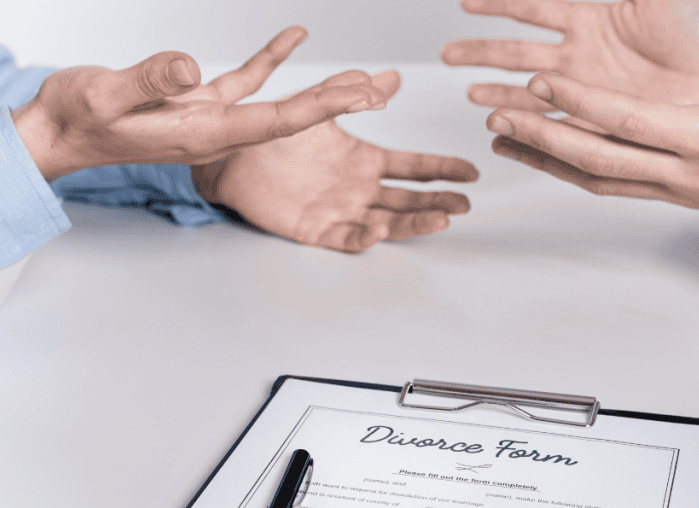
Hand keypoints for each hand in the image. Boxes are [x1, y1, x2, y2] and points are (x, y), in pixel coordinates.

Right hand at [12, 26, 387, 179]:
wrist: (56, 131)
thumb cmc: (75, 118)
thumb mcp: (104, 94)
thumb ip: (146, 81)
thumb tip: (188, 67)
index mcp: (204, 135)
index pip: (276, 122)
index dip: (321, 108)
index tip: (359, 98)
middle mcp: (216, 132)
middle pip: (289, 118)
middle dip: (336, 105)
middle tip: (380, 92)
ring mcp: (210, 118)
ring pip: (276, 102)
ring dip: (317, 89)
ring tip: (359, 78)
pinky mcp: (196, 102)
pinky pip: (245, 81)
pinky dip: (271, 59)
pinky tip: (295, 37)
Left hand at [192, 71, 478, 253]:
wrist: (228, 155)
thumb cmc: (272, 134)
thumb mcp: (320, 106)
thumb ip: (355, 92)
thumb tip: (392, 76)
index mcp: (364, 161)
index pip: (414, 168)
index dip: (443, 170)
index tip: (470, 172)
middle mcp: (358, 189)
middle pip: (409, 200)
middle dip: (439, 203)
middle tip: (465, 205)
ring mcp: (341, 210)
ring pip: (388, 222)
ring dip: (414, 223)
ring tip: (441, 220)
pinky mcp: (316, 229)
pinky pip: (346, 238)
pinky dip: (365, 237)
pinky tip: (381, 229)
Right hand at [441, 0, 698, 113]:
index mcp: (591, 17)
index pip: (535, 7)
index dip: (500, 3)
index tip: (467, 2)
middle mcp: (579, 54)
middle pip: (518, 50)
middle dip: (482, 50)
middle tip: (448, 53)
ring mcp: (584, 89)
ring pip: (527, 89)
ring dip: (498, 93)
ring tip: (471, 97)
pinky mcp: (595, 118)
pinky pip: (553, 123)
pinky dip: (527, 126)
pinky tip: (503, 129)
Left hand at [484, 0, 698, 227]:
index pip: (630, 120)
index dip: (581, 103)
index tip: (541, 83)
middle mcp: (683, 170)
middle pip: (596, 156)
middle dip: (542, 135)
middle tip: (496, 116)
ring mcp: (673, 188)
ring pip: (596, 177)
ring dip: (546, 158)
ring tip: (503, 138)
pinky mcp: (671, 195)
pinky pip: (612, 184)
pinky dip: (572, 171)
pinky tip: (546, 156)